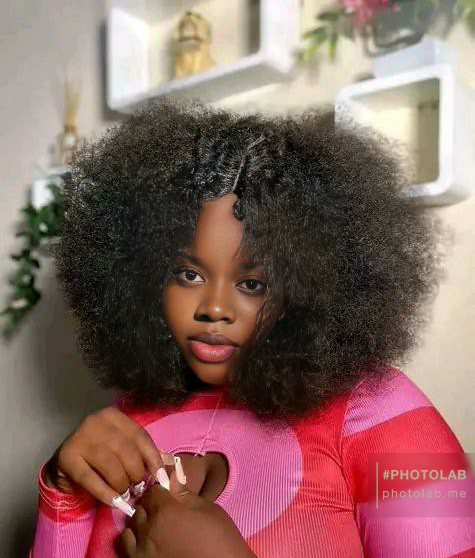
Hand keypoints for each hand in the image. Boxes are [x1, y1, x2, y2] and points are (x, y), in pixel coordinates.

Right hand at [44, 406, 173, 511]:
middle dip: (137, 472)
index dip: (153, 458)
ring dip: (122, 483)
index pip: (140, 436)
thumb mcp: (123, 448)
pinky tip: (115, 502)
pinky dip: (106, 493)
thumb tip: (169, 464)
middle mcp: (96, 421)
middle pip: (126, 450)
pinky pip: (91, 479)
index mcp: (114, 416)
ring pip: (111, 464)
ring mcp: (80, 437)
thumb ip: (144, 453)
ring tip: (126, 493)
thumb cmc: (101, 455)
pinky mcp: (67, 457)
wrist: (65, 464)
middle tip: (139, 487)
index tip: (160, 478)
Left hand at [118, 467, 255, 557]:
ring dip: (141, 525)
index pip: (152, 491)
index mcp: (166, 511)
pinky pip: (127, 548)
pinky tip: (151, 543)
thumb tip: (171, 478)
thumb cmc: (220, 538)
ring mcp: (142, 551)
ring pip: (130, 528)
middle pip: (139, 508)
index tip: (168, 495)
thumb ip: (184, 493)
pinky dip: (135, 543)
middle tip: (165, 512)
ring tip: (157, 529)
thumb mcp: (207, 509)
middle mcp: (148, 530)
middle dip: (151, 507)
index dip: (160, 491)